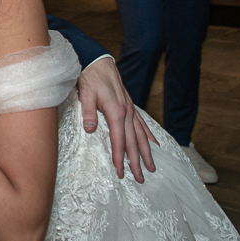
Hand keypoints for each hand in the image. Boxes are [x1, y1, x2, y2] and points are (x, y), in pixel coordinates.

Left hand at [77, 57, 156, 182]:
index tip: (121, 172)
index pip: (119, 140)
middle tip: (140, 178)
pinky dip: (148, 135)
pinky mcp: (130, 105)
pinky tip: (154, 145)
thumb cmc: (89, 77)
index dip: (120, 157)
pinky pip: (142, 124)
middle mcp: (126, 112)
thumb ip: (89, 112)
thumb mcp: (85, 94)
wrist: (97, 61)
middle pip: (133, 142)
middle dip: (137, 161)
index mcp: (116, 111)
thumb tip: (91, 130)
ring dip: (146, 152)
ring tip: (152, 167)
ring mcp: (130, 109)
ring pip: (141, 135)